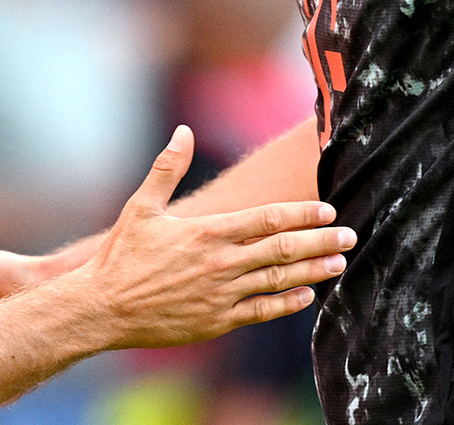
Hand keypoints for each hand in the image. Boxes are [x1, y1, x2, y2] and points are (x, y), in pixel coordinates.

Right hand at [70, 125, 352, 349]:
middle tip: (350, 236)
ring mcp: (221, 295)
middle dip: (320, 242)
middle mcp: (220, 263)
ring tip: (340, 263)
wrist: (102, 308)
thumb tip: (183, 131)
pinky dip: (287, 303)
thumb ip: (167, 168)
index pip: (266, 219)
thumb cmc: (122, 256)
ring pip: (278, 281)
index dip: (302, 214)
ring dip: (313, 270)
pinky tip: (307, 295)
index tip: (328, 209)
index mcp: (206, 232)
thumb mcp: (141, 206)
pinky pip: (261, 312)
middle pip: (282, 249)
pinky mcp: (216, 322)